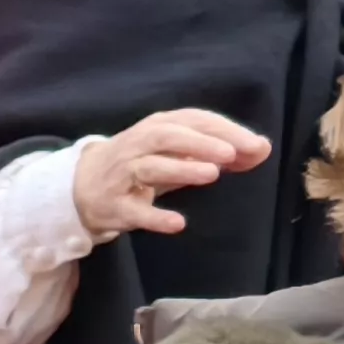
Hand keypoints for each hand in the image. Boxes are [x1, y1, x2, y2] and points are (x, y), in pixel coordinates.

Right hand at [73, 110, 270, 241]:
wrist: (82, 186)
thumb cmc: (143, 163)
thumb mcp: (179, 153)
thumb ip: (220, 151)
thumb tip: (262, 148)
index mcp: (160, 127)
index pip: (193, 120)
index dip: (224, 130)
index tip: (255, 144)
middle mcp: (139, 145)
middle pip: (168, 136)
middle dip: (201, 143)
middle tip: (232, 153)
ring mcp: (123, 174)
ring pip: (151, 167)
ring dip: (181, 169)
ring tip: (213, 173)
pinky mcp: (114, 205)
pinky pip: (134, 211)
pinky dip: (155, 217)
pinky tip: (179, 223)